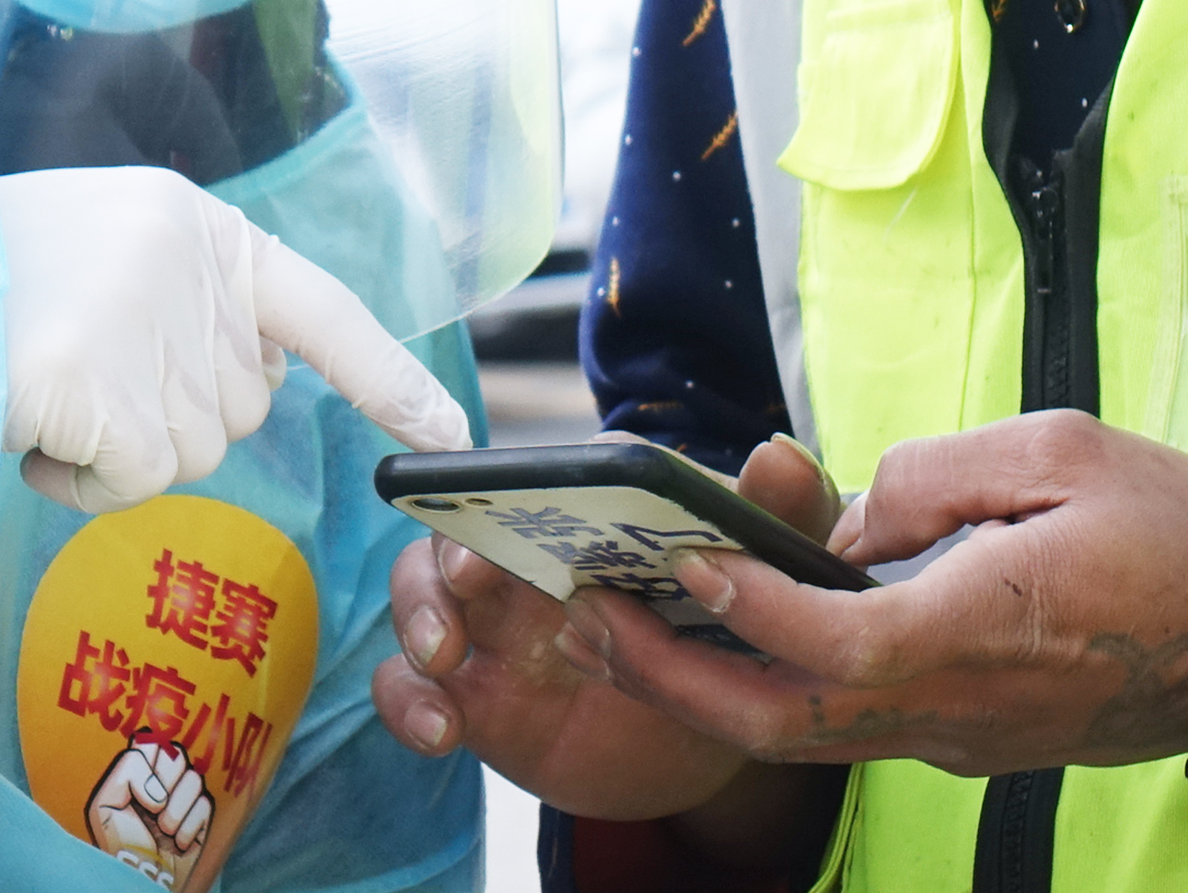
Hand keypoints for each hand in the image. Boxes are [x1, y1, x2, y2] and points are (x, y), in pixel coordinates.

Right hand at [0, 167, 470, 514]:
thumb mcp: (109, 248)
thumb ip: (190, 303)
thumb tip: (252, 387)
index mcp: (201, 225)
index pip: (326, 310)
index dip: (390, 379)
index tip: (451, 436)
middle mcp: (193, 271)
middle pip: (235, 408)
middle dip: (159, 412)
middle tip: (70, 364)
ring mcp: (151, 330)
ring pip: (185, 454)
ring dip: (112, 447)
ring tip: (37, 381)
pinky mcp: (103, 389)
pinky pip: (133, 482)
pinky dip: (78, 478)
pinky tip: (29, 419)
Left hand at [82, 741, 211, 883]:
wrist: (142, 872)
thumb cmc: (119, 839)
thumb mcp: (105, 803)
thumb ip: (127, 775)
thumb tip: (161, 791)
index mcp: (139, 765)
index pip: (151, 737)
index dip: (147, 761)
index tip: (133, 785)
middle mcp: (164, 773)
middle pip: (176, 753)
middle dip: (162, 786)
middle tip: (150, 810)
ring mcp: (186, 791)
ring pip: (194, 779)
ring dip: (173, 814)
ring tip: (161, 830)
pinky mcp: (203, 810)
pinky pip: (204, 805)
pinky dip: (187, 829)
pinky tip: (176, 842)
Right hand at [371, 436, 840, 827]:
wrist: (711, 732)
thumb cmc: (732, 627)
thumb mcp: (770, 574)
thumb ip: (776, 516)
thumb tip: (779, 455)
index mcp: (593, 508)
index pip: (552, 472)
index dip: (532, 482)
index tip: (527, 509)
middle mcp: (530, 550)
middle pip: (462, 522)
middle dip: (454, 545)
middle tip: (472, 580)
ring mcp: (493, 620)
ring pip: (420, 591)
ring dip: (419, 615)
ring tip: (444, 661)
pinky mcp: (473, 690)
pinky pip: (409, 686)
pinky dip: (409, 701)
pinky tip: (441, 732)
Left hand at [563, 411, 1187, 776]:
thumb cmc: (1183, 534)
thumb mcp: (1065, 450)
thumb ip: (936, 472)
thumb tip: (848, 513)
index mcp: (980, 629)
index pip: (826, 643)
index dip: (741, 607)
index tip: (681, 557)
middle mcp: (959, 707)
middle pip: (786, 723)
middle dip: (674, 679)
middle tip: (593, 621)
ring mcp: (966, 738)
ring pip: (812, 736)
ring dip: (714, 690)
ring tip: (634, 628)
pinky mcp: (978, 741)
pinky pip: (859, 726)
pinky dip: (780, 689)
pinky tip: (740, 637)